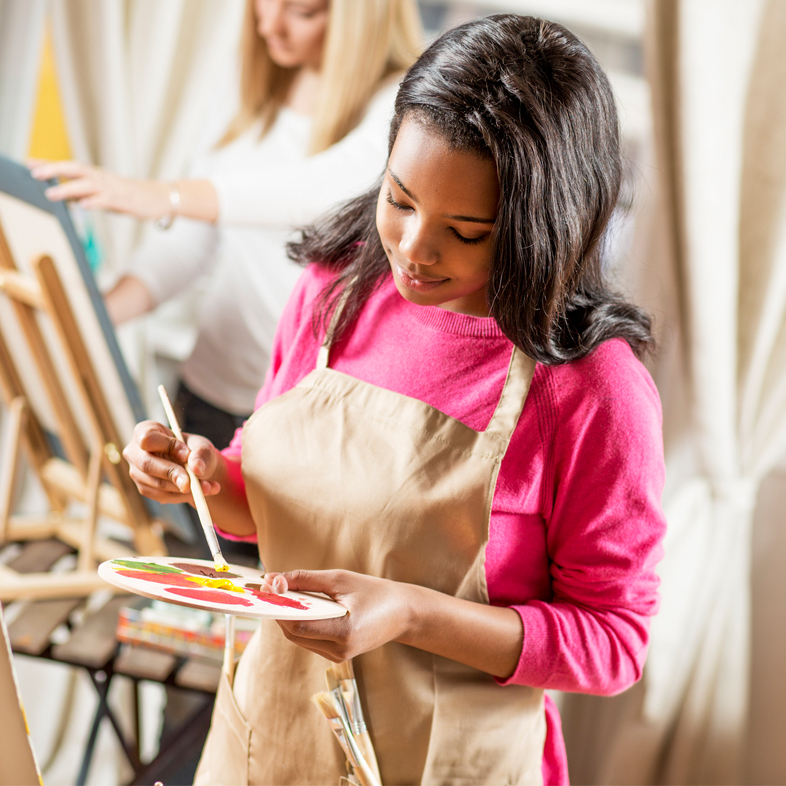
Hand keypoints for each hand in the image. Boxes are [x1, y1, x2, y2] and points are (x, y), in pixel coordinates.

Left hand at [28, 158, 170, 219]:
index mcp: (97, 176)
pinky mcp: (125, 200)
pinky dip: (95, 202)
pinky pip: (107, 200)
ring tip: (51, 194)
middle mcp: (102, 178)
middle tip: (35, 173)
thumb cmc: (133, 197)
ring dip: (68, 189)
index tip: (29, 163)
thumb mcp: (106, 195)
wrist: (161, 197)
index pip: (69, 167)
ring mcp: (113, 188)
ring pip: (87, 185)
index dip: (50, 165)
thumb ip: (87, 195)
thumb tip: (68, 197)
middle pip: (75, 170)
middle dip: (54, 170)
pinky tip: (84, 206)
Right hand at [123, 420, 220, 503]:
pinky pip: (162, 495)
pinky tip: (199, 492)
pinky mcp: (144, 488)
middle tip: (194, 483)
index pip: (147, 438)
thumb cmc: (194, 450)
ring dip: (185, 489)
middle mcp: (134, 452)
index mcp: (145, 431)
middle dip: (173, 474)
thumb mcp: (202, 447)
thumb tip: (196, 468)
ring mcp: (136, 472)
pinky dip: (183, 496)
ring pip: (157, 483)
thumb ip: (200, 454)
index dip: (167, 446)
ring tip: (209, 487)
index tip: (187, 455)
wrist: (195, 467)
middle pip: (147, 464)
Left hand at [260, 570, 412, 661]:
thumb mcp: (340, 579)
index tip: (268, 586)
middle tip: (271, 586)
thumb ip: (305, 580)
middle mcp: (339, 651)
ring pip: (298, 638)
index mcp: (343, 632)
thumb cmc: (374, 591)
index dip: (279, 607)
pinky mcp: (337, 655)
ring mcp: (338, 657)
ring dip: (288, 616)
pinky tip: (300, 606)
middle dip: (279, 610)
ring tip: (284, 593)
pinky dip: (300, 622)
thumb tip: (273, 579)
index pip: (297, 625)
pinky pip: (308, 639)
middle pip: (293, 633)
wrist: (402, 613)